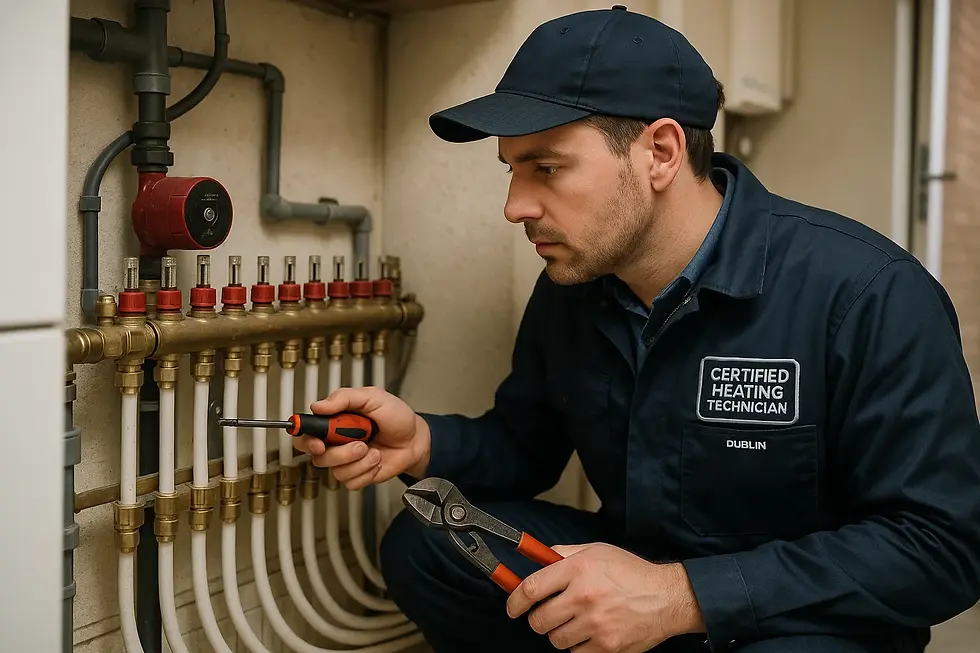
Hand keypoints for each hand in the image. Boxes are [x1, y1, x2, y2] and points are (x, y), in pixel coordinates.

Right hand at [293, 386, 430, 488]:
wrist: (415, 439)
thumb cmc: (396, 416)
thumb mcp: (373, 397)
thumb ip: (345, 398)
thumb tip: (318, 405)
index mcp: (335, 421)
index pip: (307, 431)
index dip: (306, 439)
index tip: (318, 442)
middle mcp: (337, 442)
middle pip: (317, 456)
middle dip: (337, 453)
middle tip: (357, 445)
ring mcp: (346, 460)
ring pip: (335, 470)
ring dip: (359, 460)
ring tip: (373, 448)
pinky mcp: (357, 475)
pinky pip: (351, 481)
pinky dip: (367, 471)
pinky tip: (376, 459)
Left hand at [506, 543, 703, 651]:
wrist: (666, 598)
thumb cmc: (631, 573)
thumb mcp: (596, 551)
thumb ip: (563, 554)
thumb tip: (536, 558)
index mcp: (578, 569)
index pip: (532, 588)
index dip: (515, 600)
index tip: (513, 606)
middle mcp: (584, 596)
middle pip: (539, 619)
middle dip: (538, 619)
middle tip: (547, 614)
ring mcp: (595, 624)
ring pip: (555, 639)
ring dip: (559, 632)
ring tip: (575, 620)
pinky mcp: (606, 646)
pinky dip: (578, 645)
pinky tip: (590, 631)